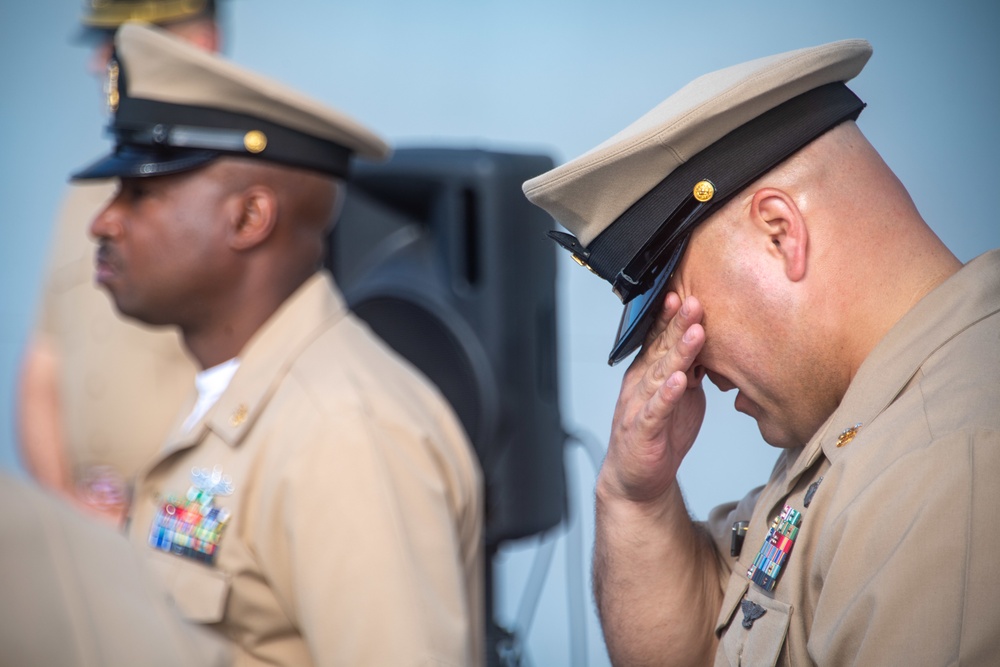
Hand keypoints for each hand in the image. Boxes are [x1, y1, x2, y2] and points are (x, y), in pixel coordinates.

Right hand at [601, 292, 706, 503]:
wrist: (638, 480)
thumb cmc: (660, 436)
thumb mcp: (682, 395)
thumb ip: (692, 369)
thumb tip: (713, 344)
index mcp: (649, 372)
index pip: (659, 339)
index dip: (670, 317)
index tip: (685, 293)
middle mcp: (641, 384)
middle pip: (660, 350)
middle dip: (677, 325)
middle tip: (694, 301)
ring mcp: (640, 406)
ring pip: (660, 374)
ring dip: (677, 353)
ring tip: (694, 334)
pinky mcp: (643, 431)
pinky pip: (656, 410)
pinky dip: (667, 395)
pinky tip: (679, 381)